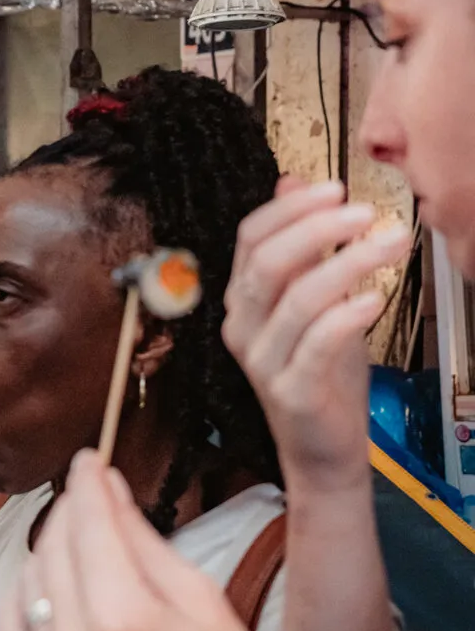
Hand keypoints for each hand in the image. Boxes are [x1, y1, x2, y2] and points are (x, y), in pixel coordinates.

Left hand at [0, 450, 287, 630]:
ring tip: (83, 539)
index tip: (89, 458)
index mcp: (125, 617)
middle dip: (71, 509)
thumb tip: (105, 485)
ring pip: (29, 579)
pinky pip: (12, 623)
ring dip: (50, 548)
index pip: (89, 523)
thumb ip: (142, 538)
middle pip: (54, 546)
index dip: (87, 481)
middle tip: (90, 490)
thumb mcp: (201, 597)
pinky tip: (53, 580)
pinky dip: (28, 592)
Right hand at [222, 177, 410, 488]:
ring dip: (347, 265)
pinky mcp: (289, 391)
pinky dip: (346, 317)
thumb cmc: (321, 372)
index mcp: (242, 300)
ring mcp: (261, 361)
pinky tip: (374, 298)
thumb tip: (291, 184)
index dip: (290, 208)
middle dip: (318, 230)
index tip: (336, 188)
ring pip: (295, 300)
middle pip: (266, 263)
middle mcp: (242, 326)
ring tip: (389, 244)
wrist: (322, 445)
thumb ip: (301, 248)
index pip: (250, 239)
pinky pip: (315, 345)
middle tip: (366, 213)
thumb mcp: (313, 299)